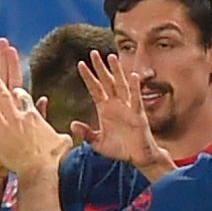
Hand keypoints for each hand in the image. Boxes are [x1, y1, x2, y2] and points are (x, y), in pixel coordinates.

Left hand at [0, 73, 72, 175]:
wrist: (39, 169)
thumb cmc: (52, 156)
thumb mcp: (63, 142)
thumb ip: (65, 135)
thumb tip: (74, 133)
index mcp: (32, 114)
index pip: (24, 98)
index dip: (19, 92)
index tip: (15, 89)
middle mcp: (16, 116)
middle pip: (4, 95)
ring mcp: (4, 127)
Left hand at [70, 51, 169, 171]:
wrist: (138, 158)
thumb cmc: (120, 150)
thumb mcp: (98, 143)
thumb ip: (86, 134)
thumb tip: (73, 125)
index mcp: (105, 109)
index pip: (95, 89)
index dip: (88, 77)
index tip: (80, 64)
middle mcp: (116, 105)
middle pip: (107, 82)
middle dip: (100, 68)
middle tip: (93, 53)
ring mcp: (128, 107)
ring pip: (121, 85)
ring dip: (116, 72)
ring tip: (111, 57)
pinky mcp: (138, 114)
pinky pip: (136, 99)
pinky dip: (135, 88)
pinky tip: (132, 76)